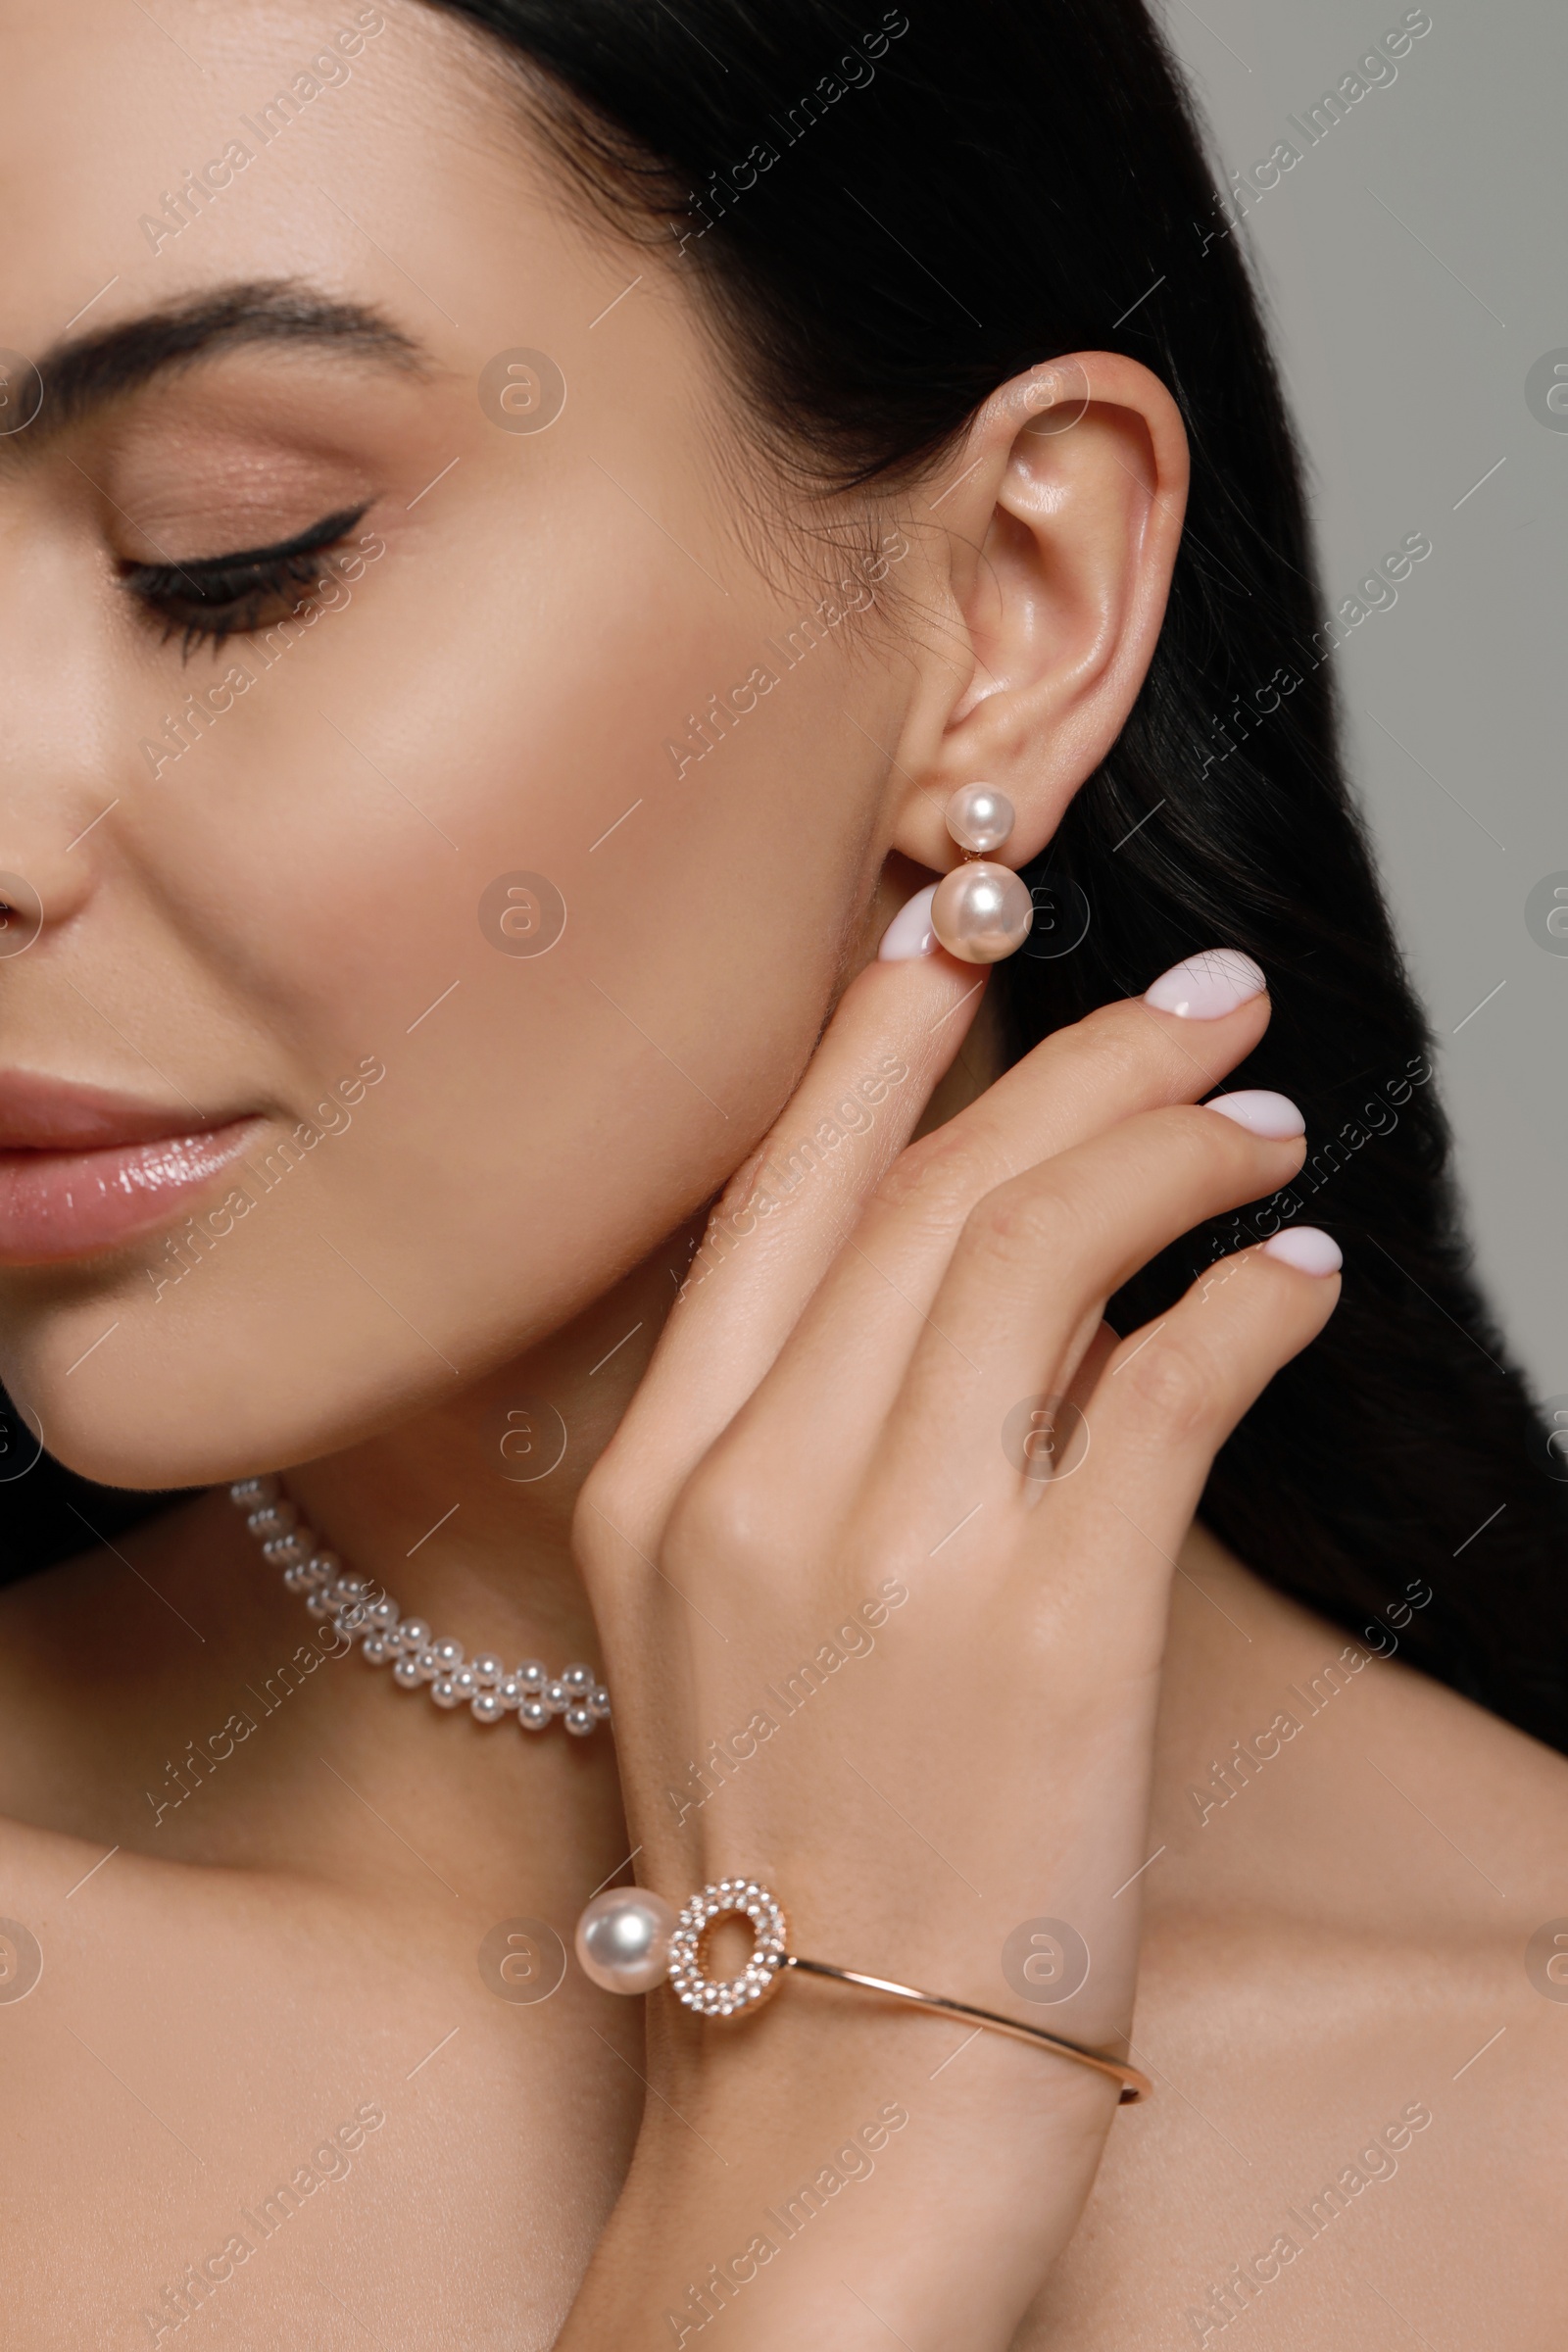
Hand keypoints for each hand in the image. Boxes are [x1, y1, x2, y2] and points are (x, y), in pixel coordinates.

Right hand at [561, 946, 1336, 2349]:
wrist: (831, 2108)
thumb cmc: (792, 1864)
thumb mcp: (718, 1629)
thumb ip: (809, 1441)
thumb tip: (982, 1266)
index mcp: (652, 1479)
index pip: (777, 1192)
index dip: (878, 1036)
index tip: (959, 928)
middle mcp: (753, 1488)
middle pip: (933, 1187)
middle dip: (1082, 1059)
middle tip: (1202, 1005)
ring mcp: (894, 1556)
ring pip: (1043, 1249)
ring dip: (1175, 1154)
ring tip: (1263, 1124)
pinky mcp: (1048, 1634)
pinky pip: (1164, 1387)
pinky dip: (1248, 1303)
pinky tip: (1295, 1275)